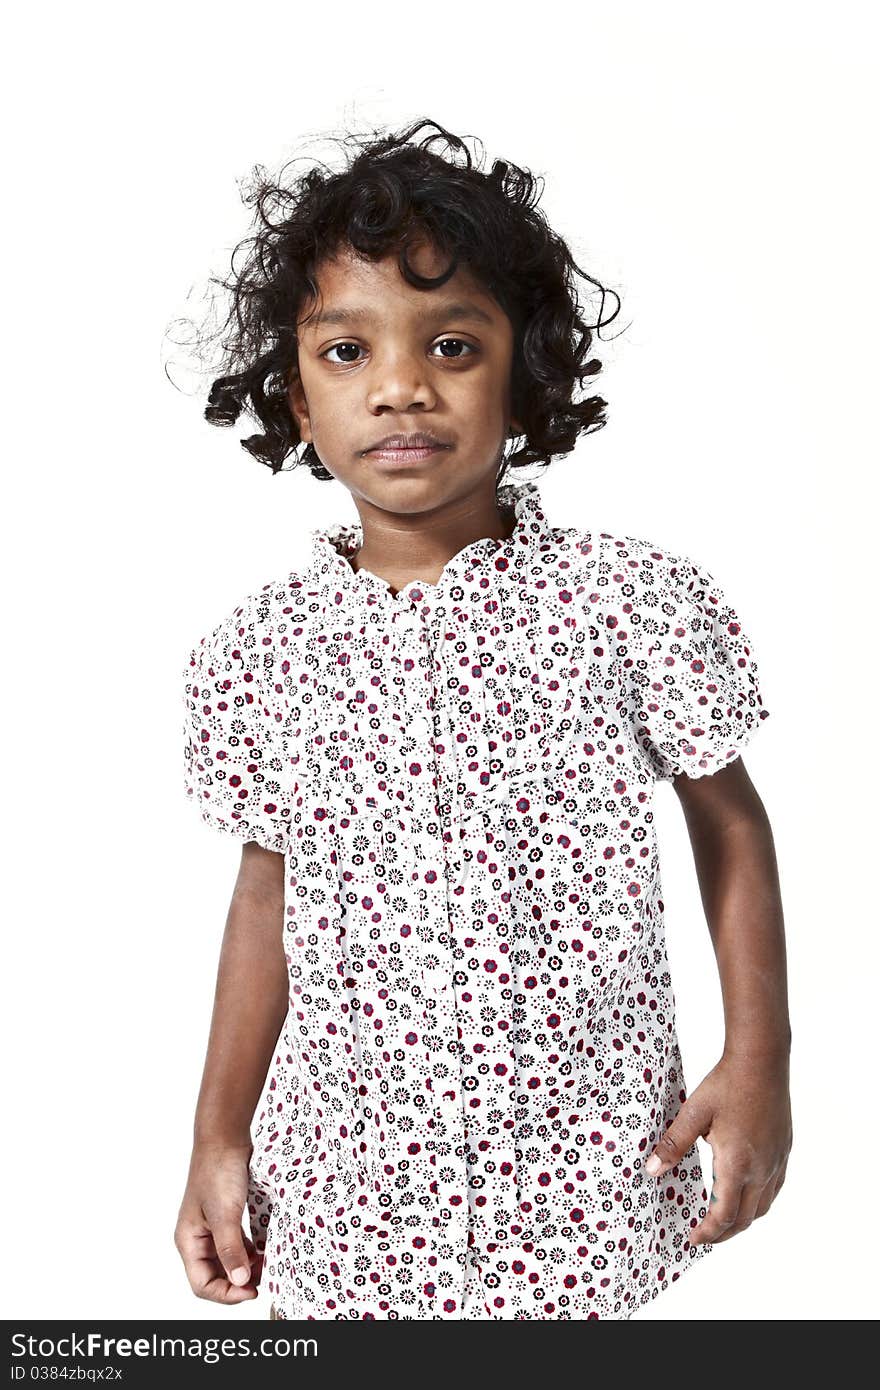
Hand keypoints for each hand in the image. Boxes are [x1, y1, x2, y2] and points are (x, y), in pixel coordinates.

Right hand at [174, 1140, 261, 1303]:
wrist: (225, 1137)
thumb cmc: (218, 1170)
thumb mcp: (225, 1213)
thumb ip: (230, 1249)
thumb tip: (239, 1281)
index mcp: (189, 1241)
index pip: (202, 1284)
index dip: (226, 1293)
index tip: (253, 1290)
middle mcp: (197, 1238)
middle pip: (215, 1276)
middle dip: (238, 1282)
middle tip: (264, 1278)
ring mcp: (211, 1228)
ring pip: (227, 1261)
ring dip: (246, 1268)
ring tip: (267, 1263)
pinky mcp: (225, 1218)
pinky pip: (236, 1245)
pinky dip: (249, 1252)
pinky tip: (263, 1249)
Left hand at [644, 1051, 791, 1245]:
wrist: (762, 1060)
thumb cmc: (727, 1084)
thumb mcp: (693, 1113)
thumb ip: (673, 1144)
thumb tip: (652, 1170)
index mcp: (737, 1164)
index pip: (724, 1215)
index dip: (708, 1232)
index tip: (693, 1239)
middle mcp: (762, 1169)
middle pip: (745, 1218)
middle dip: (723, 1233)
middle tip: (704, 1237)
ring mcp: (777, 1160)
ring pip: (763, 1206)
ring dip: (742, 1220)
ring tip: (724, 1221)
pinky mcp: (784, 1149)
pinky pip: (774, 1188)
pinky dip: (759, 1201)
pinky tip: (748, 1194)